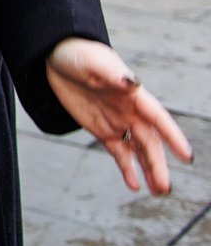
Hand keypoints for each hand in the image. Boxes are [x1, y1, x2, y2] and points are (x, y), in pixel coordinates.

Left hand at [46, 37, 193, 194]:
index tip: (187, 156)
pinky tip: (134, 185)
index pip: (158, 119)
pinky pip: (118, 152)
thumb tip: (131, 82)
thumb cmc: (79, 54)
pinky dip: (126, 168)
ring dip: (149, 169)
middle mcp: (131, 111)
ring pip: (138, 150)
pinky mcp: (102, 129)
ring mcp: (118, 121)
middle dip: (158, 164)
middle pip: (150, 141)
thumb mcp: (93, 62)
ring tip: (158, 191)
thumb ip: (112, 73)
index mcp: (134, 95)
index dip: (173, 137)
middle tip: (164, 187)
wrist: (58, 58)